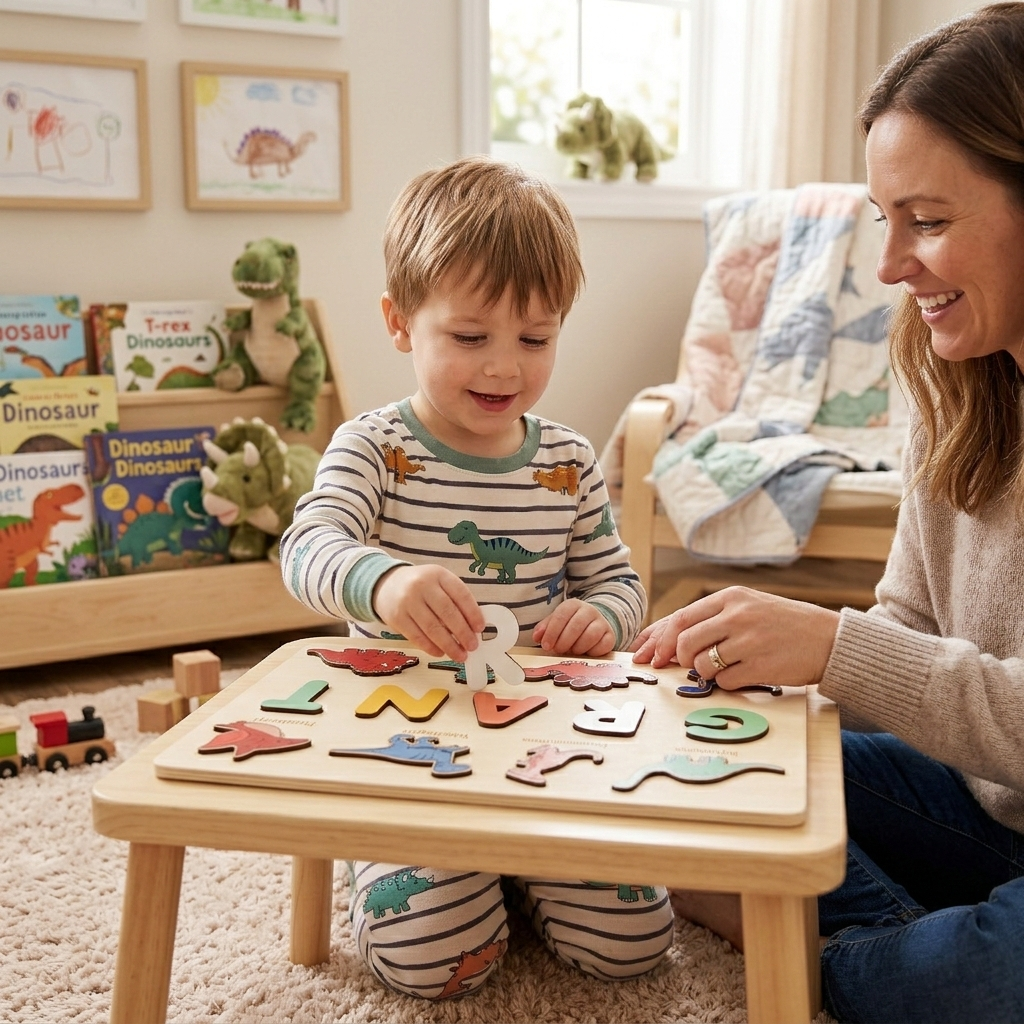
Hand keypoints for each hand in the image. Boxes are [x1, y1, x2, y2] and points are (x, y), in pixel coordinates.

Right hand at [372, 565, 484, 660]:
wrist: (387, 584)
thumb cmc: (421, 587)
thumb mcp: (439, 583)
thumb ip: (455, 599)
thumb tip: (473, 628)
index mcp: (438, 574)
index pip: (461, 594)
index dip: (473, 613)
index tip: (480, 628)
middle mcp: (422, 585)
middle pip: (448, 612)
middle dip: (463, 633)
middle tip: (472, 646)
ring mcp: (408, 601)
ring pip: (432, 628)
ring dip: (449, 645)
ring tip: (460, 655)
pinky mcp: (397, 617)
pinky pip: (417, 637)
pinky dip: (431, 648)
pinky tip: (441, 653)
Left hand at [533, 599, 614, 656]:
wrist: (594, 624)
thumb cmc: (570, 625)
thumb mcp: (556, 623)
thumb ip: (545, 628)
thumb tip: (537, 637)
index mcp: (573, 605)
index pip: (561, 615)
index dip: (552, 632)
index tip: (546, 645)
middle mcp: (589, 611)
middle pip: (575, 626)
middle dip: (564, 642)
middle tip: (558, 650)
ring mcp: (602, 623)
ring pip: (590, 636)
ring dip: (577, 648)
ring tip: (572, 651)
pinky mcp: (610, 636)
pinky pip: (602, 645)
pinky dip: (592, 652)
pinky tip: (585, 653)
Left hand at [630, 586, 838, 688]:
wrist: (829, 639)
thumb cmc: (782, 624)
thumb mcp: (747, 607)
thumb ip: (711, 619)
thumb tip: (665, 641)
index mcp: (731, 597)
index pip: (681, 617)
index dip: (657, 638)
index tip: (645, 653)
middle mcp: (738, 615)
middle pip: (684, 642)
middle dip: (676, 658)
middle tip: (682, 665)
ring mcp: (749, 641)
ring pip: (701, 664)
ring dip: (704, 672)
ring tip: (725, 665)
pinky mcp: (761, 666)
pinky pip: (724, 682)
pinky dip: (727, 683)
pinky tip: (745, 674)